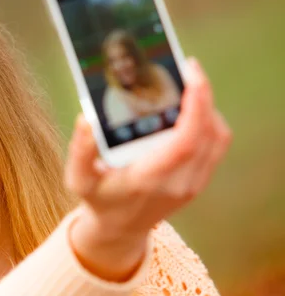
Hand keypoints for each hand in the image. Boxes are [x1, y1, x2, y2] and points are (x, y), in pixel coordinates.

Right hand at [65, 58, 231, 280]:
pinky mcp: (199, 180)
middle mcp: (179, 183)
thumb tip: (86, 119)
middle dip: (204, 96)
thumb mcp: (78, 179)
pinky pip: (216, 145)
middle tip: (188, 68)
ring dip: (208, 107)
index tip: (192, 75)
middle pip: (208, 134)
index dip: (196, 106)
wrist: (120, 228)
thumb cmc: (99, 198)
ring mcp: (193, 183)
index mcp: (150, 179)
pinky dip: (210, 120)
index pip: (186, 141)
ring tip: (188, 84)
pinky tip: (191, 107)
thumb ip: (80, 151)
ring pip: (217, 138)